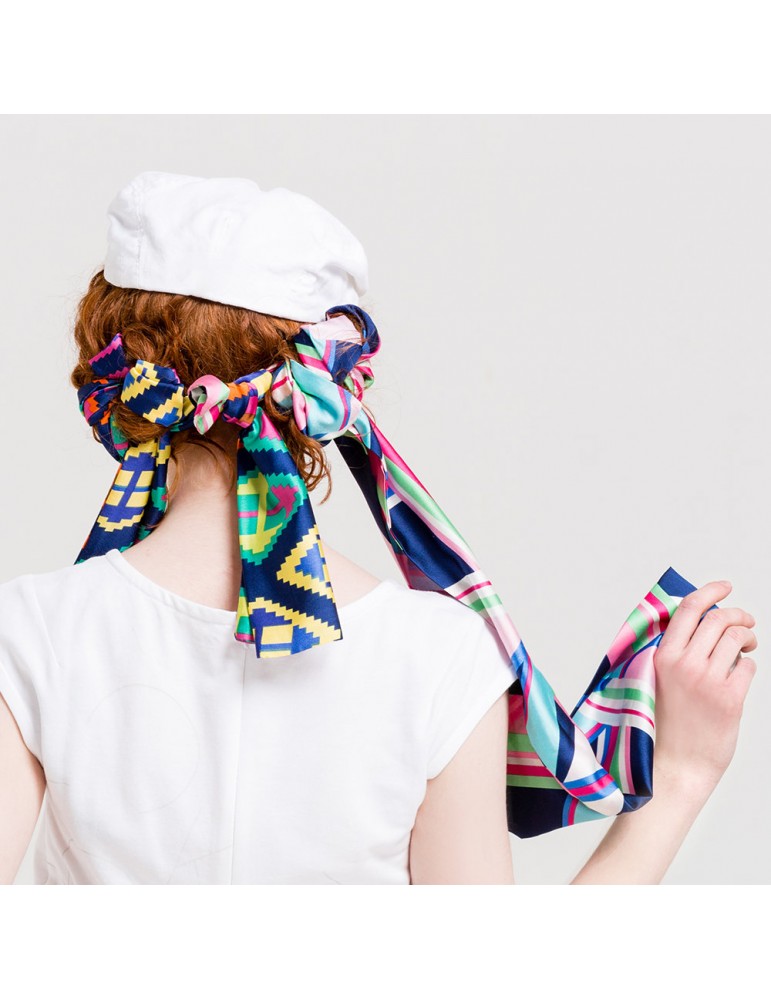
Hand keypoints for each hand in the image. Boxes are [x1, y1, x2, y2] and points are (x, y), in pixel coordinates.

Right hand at [652, 580, 757, 787]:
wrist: (675, 765)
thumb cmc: (665, 724)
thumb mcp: (658, 679)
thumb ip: (674, 651)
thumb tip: (702, 622)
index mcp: (662, 656)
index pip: (690, 609)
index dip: (710, 591)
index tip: (725, 586)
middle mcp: (684, 664)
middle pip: (719, 619)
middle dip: (738, 614)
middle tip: (745, 621)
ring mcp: (707, 681)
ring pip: (737, 638)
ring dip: (747, 637)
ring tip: (747, 647)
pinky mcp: (729, 698)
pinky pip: (747, 666)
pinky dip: (747, 665)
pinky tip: (739, 677)